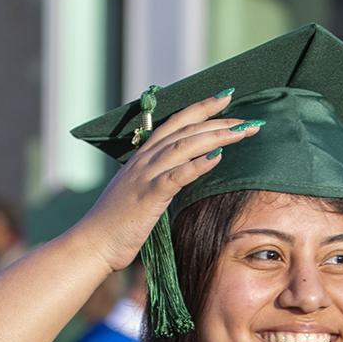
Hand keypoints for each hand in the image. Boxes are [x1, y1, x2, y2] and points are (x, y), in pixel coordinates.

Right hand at [69, 91, 263, 271]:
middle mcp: (144, 160)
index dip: (201, 108)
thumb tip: (183, 174)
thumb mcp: (141, 192)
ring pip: (183, 146)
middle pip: (185, 130)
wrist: (93, 243)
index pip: (176, 123)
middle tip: (249, 119)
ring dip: (216, 136)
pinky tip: (218, 157)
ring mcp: (145, 176)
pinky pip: (176, 176)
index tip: (226, 98)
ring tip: (242, 131)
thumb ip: (160, 178)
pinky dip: (197, 164)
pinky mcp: (148, 196)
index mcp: (143, 157)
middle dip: (218, 120)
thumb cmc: (119, 223)